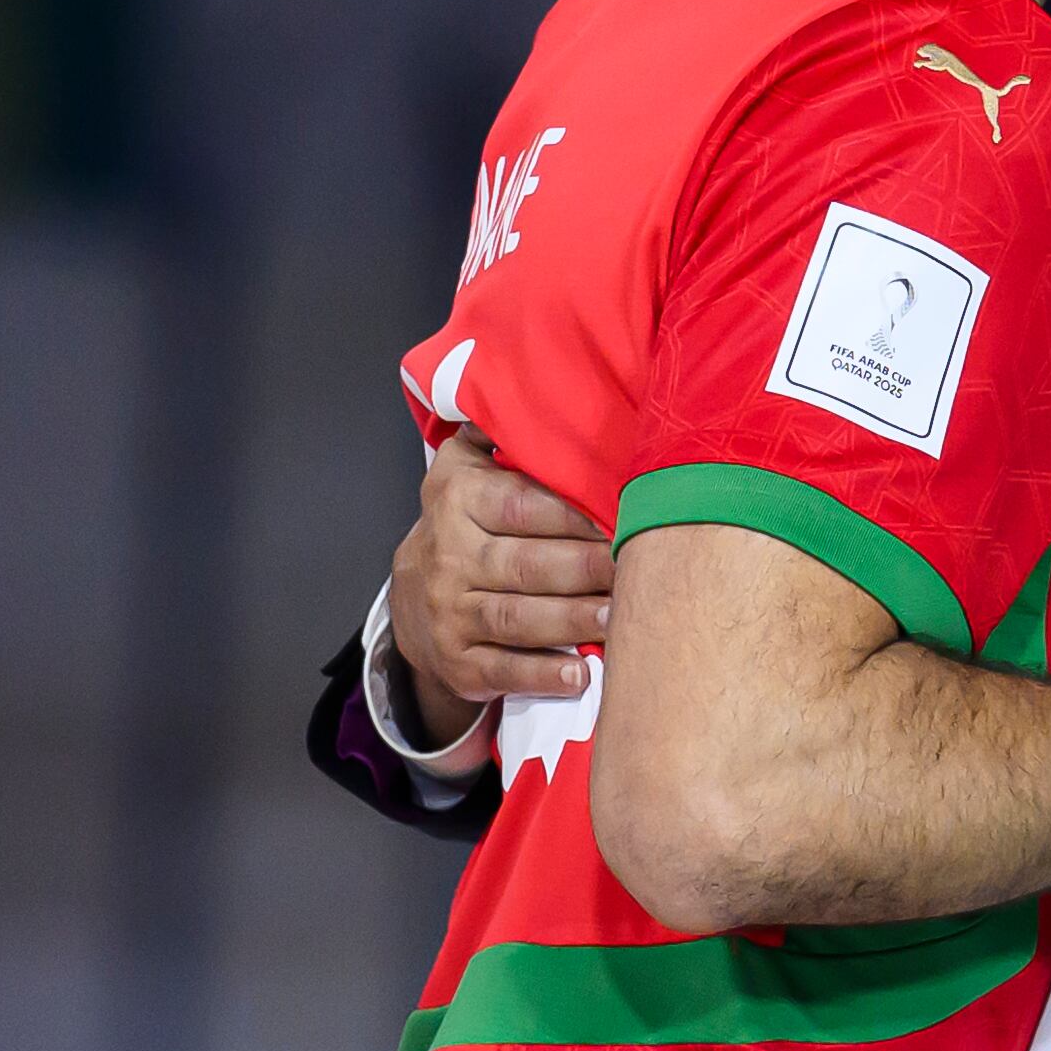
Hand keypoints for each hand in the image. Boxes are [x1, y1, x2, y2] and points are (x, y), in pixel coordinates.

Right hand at [387, 427, 611, 715]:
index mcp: (456, 500)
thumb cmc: (466, 526)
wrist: (413, 603)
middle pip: (525, 565)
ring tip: (622, 619)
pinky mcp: (458, 663)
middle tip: (637, 572)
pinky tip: (582, 674)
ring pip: (518, 619)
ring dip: (574, 621)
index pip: (521, 505)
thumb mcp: (466, 468)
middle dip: (586, 570)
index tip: (625, 518)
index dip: (575, 516)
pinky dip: (544, 675)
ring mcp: (449, 614)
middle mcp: (447, 557)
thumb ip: (496, 430)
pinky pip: (503, 671)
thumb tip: (524, 375)